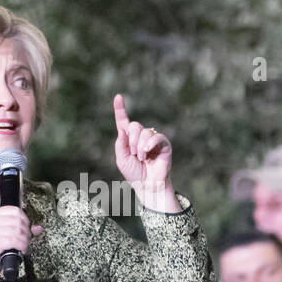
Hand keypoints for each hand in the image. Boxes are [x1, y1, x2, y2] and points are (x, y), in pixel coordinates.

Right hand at [0, 206, 41, 281]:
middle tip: (25, 240)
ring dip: (25, 241)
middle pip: (17, 221)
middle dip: (26, 232)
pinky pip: (14, 241)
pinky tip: (20, 250)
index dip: (25, 220)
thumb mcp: (5, 233)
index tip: (26, 229)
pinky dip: (21, 246)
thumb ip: (21, 228)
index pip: (15, 211)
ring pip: (17, 231)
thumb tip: (38, 228)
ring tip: (23, 246)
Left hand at [113, 93, 177, 209]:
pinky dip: (150, 143)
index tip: (118, 97)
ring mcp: (153, 139)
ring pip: (145, 131)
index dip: (120, 109)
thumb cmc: (134, 173)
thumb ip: (120, 143)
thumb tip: (123, 128)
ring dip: (140, 146)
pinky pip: (157, 136)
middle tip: (135, 154)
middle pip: (134, 126)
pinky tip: (147, 152)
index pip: (124, 121)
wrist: (147, 185)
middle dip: (132, 141)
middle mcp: (141, 136)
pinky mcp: (164, 144)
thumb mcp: (121, 159)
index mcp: (129, 139)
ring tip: (142, 158)